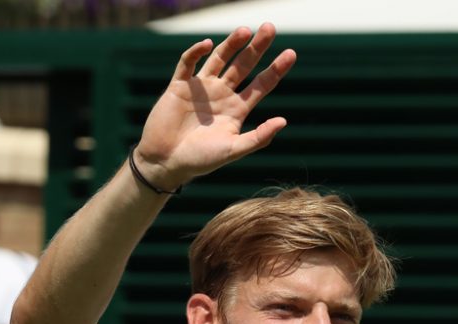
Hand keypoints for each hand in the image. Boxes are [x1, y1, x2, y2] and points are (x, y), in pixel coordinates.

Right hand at [133, 23, 296, 190]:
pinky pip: (188, 63)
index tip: (291, 54)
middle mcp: (222, 95)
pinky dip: (196, 52)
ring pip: (220, 59)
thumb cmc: (201, 160)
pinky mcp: (179, 86)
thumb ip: (259, 137)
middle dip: (257, 47)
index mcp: (238, 109)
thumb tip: (284, 120)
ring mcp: (201, 88)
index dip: (276, 69)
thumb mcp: (234, 149)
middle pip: (244, 65)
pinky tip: (208, 45)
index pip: (262, 84)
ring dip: (232, 44)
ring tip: (245, 30)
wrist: (166, 162)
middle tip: (270, 28)